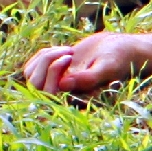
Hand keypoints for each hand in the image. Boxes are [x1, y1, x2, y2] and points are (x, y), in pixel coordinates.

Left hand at [20, 29, 151, 97]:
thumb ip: (88, 78)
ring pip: (31, 76)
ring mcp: (56, 85)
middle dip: (46, 62)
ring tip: (69, 50)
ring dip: (44, 57)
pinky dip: (43, 54)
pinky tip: (64, 50)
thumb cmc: (118, 59)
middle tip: (68, 51)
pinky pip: (32, 68)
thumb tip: (63, 85)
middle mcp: (64, 96)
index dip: (52, 72)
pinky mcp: (52, 74)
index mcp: (77, 100)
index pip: (48, 94)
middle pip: (35, 85)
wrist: (120, 50)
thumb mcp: (106, 67)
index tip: (70, 54)